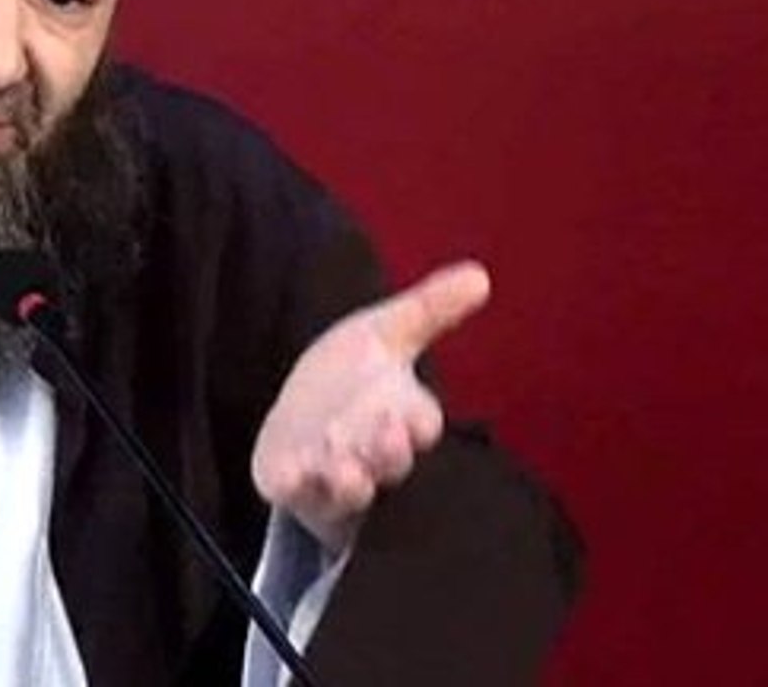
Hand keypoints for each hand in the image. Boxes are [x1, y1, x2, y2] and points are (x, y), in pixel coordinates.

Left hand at [250, 261, 489, 552]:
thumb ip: (429, 309)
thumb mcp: (382, 333)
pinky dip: (294, 485)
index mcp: (402, 418)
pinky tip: (288, 474)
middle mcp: (373, 454)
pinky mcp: (292, 486)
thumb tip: (480, 275)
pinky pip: (296, 492)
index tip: (414, 418)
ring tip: (345, 467)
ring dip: (349, 478)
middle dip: (390, 451)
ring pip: (350, 487)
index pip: (421, 424)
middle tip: (388, 434)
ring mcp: (333, 476)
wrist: (298, 415)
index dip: (419, 422)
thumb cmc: (350, 376)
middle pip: (392, 461)